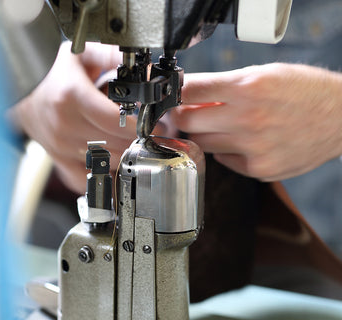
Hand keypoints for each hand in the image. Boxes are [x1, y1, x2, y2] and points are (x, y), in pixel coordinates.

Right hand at [9, 42, 148, 193]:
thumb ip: (111, 55)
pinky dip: (99, 173)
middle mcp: (64, 125)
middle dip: (136, 139)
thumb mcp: (80, 53)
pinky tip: (109, 160)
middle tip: (145, 130)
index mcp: (72, 97)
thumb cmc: (46, 71)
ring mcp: (59, 145)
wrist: (13, 84)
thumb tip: (138, 62)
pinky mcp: (56, 157)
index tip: (150, 122)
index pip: (116, 122)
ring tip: (129, 141)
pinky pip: (82, 178)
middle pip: (115, 144)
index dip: (139, 124)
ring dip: (122, 154)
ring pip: (104, 162)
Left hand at [171, 63, 341, 180]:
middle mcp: (249, 119)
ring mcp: (253, 148)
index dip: (177, 93)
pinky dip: (225, 150)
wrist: (341, 117)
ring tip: (223, 124)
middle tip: (187, 111)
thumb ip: (222, 84)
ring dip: (205, 133)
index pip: (190, 91)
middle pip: (187, 121)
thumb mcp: (263, 74)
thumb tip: (187, 92)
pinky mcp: (259, 168)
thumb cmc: (304, 91)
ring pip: (202, 143)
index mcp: (248, 89)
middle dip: (182, 115)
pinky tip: (242, 140)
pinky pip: (222, 160)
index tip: (173, 95)